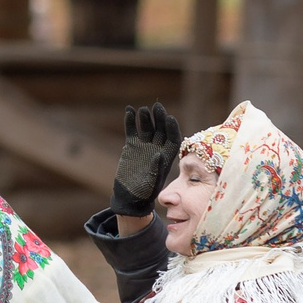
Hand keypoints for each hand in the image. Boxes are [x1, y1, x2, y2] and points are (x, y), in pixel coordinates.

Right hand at [115, 103, 181, 217]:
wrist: (130, 196)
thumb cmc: (144, 192)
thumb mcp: (152, 182)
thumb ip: (156, 168)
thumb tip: (159, 154)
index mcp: (167, 156)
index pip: (173, 138)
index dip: (172, 128)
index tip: (170, 118)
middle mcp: (157, 148)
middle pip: (161, 130)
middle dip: (160, 118)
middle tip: (157, 106)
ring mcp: (145, 145)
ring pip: (147, 127)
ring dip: (146, 118)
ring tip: (143, 109)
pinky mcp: (132, 145)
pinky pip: (132, 130)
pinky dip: (131, 121)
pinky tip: (129, 110)